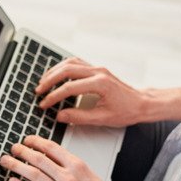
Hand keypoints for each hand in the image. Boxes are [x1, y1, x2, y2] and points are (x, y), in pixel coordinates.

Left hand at [0, 136, 131, 180]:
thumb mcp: (91, 175)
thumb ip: (74, 167)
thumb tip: (58, 160)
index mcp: (78, 166)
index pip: (52, 148)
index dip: (37, 142)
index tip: (28, 140)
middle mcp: (68, 177)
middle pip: (40, 159)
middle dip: (23, 152)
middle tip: (14, 148)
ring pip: (34, 175)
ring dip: (17, 166)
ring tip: (7, 162)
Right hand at [35, 58, 158, 126]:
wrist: (142, 103)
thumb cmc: (127, 111)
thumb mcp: (103, 118)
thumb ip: (79, 117)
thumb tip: (60, 115)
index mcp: (100, 83)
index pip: (69, 88)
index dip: (54, 97)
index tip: (44, 104)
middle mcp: (98, 72)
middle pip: (66, 70)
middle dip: (49, 80)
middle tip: (38, 91)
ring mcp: (98, 68)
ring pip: (70, 63)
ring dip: (54, 71)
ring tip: (43, 82)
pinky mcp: (97, 69)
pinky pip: (76, 63)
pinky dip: (63, 68)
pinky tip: (56, 75)